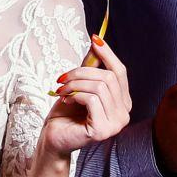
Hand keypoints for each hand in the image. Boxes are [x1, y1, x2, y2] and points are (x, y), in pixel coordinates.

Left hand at [39, 38, 131, 159]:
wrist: (53, 138)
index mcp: (122, 102)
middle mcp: (124, 113)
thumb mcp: (79, 85)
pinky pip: (92, 99)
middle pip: (108, 77)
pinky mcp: (103, 130)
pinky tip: (66, 101)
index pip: (120, 72)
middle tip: (62, 78)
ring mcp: (116, 124)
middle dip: (81, 72)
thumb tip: (97, 42)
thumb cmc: (66, 114)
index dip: (108, 54)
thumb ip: (91, 67)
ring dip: (75, 84)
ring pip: (100, 87)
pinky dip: (75, 95)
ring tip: (61, 90)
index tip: (95, 39)